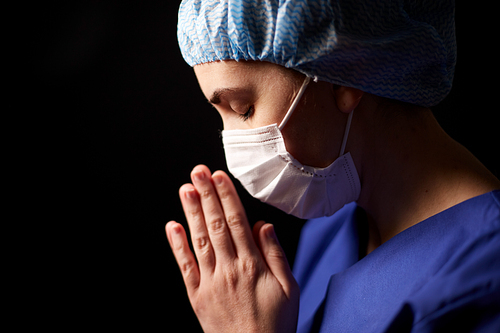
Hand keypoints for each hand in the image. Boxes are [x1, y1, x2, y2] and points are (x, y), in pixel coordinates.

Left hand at [166, 165, 298, 332]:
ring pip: (200, 240)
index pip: (237, 222)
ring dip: (191, 213)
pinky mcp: (197, 296)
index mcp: (253, 265)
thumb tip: (262, 225)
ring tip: (185, 189)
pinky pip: (185, 267)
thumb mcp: (290, 288)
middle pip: (216, 224)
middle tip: (198, 171)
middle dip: (206, 195)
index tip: (219, 176)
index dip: (226, 196)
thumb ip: (276, 254)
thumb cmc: (276, 323)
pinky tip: (172, 226)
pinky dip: (177, 246)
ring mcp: (210, 282)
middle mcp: (229, 269)